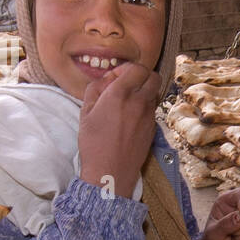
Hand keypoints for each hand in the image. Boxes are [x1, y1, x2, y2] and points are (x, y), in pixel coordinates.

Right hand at [78, 62, 161, 196]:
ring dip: (144, 91)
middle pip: (153, 76)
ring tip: (127, 103)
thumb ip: (95, 89)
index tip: (116, 77)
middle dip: (141, 76)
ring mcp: (149, 116)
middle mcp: (138, 102)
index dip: (127, 69)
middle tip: (127, 85)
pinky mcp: (153, 128)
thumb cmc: (94, 143)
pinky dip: (144, 107)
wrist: (110, 172)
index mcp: (119, 95)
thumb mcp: (85, 112)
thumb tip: (106, 79)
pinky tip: (131, 118)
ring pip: (154, 93)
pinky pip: (152, 109)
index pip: (137, 68)